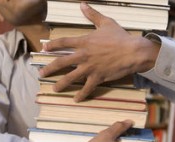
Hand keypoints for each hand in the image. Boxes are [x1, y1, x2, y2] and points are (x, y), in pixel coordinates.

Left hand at [40, 3, 159, 101]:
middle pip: (61, 62)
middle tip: (41, 74)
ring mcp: (89, 68)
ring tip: (54, 89)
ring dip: (61, 84)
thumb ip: (92, 14)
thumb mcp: (106, 22)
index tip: (44, 48)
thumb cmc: (120, 37)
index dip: (52, 45)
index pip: (63, 42)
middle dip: (50, 69)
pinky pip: (87, 88)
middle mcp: (83, 55)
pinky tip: (76, 99)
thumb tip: (83, 4)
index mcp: (84, 41)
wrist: (132, 51)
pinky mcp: (98, 77)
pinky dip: (82, 94)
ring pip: (71, 77)